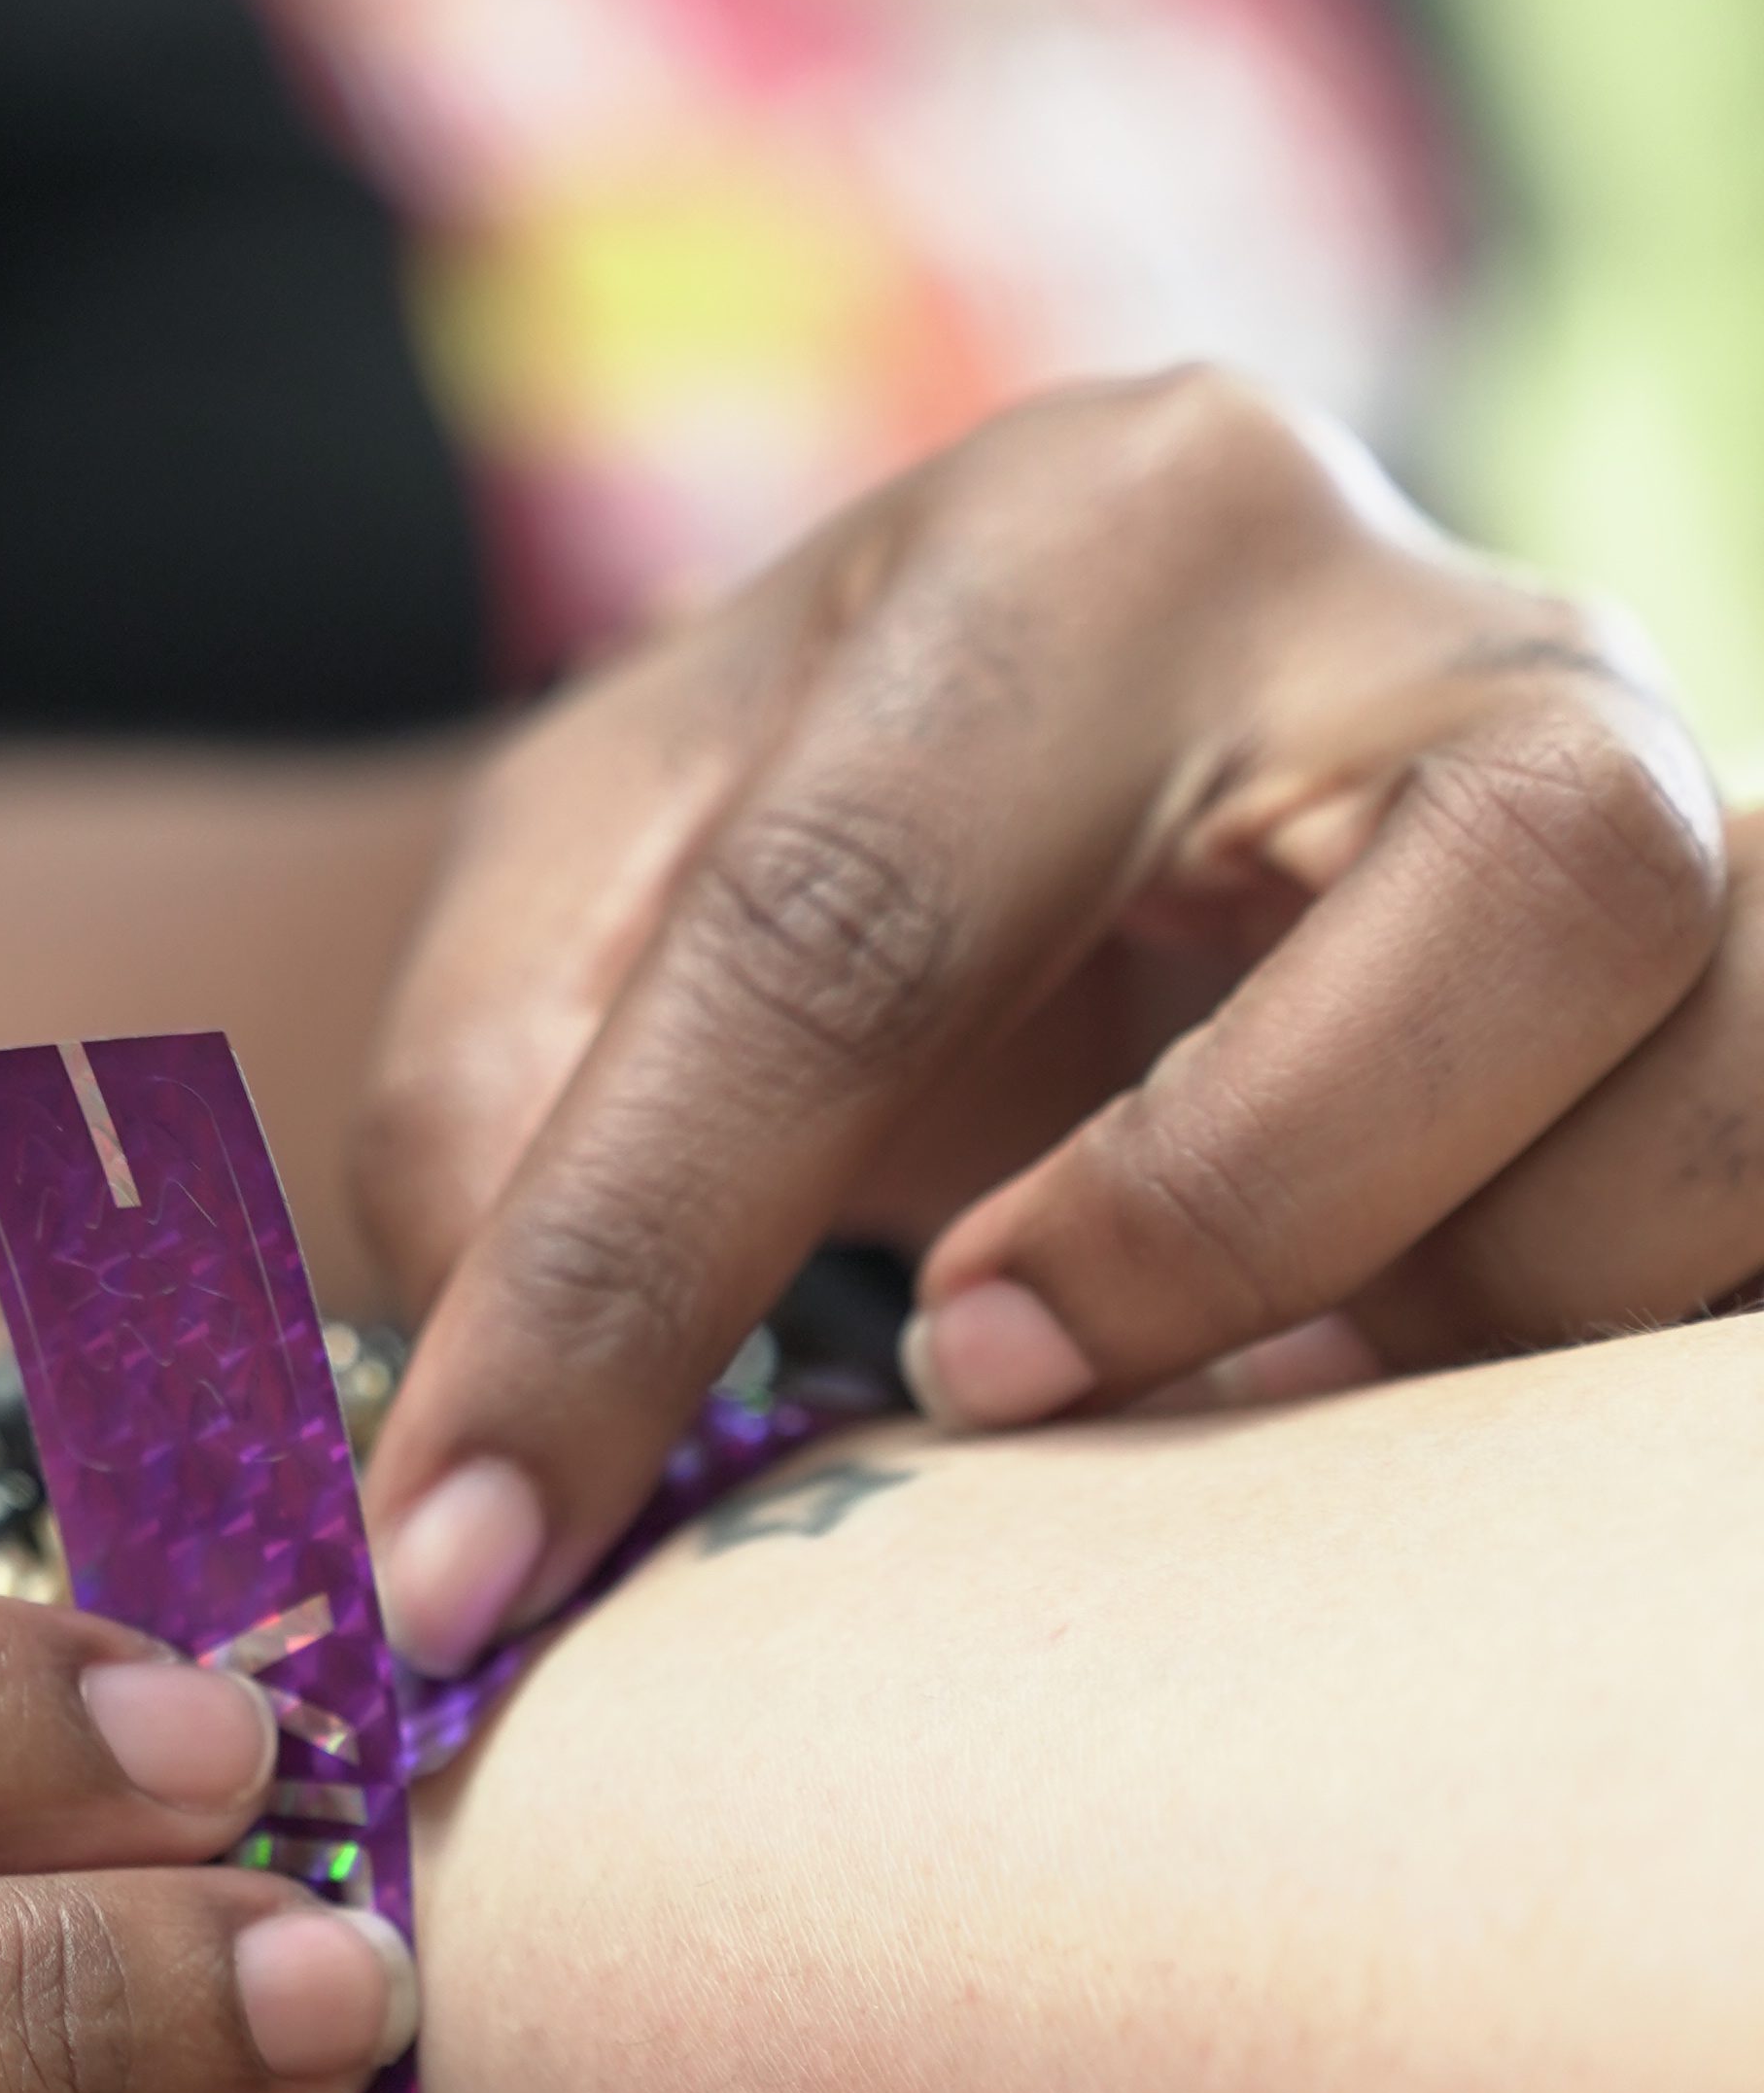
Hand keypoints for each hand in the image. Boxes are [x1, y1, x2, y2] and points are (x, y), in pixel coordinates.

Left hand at [357, 374, 1734, 1665]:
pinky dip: (1595, 1362)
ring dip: (1487, 1303)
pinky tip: (1373, 1433)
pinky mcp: (1743, 1014)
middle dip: (1246, 1200)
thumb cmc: (806, 836)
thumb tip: (484, 1472)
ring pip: (1741, 1064)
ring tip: (1234, 1412)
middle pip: (1529, 892)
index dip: (624, 1269)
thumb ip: (490, 1126)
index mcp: (1102, 537)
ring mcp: (1665, 812)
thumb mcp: (576, 901)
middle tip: (979, 1364)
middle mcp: (1446, 629)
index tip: (457, 1555)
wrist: (1049, 796)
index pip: (856, 918)